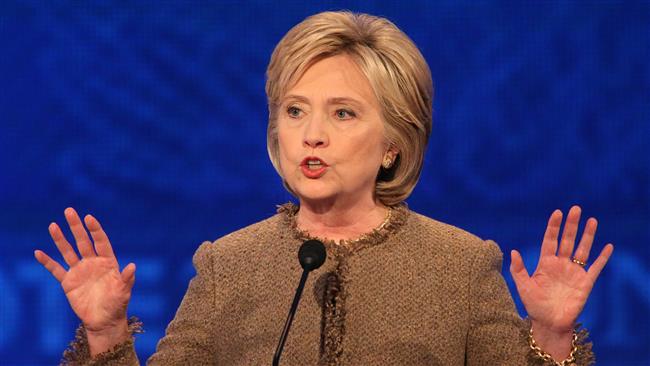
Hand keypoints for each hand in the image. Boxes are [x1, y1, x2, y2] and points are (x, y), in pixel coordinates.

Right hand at [34, 208, 135, 332]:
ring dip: (60, 239)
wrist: (104, 320)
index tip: (89, 218)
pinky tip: (38, 253)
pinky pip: (56, 270)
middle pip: (83, 241)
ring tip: (52, 225)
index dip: (95, 230)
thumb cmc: (117, 305)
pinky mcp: (69, 282)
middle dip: (76, 226)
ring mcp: (80, 271)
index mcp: (107, 262)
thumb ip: (127, 279)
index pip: (101, 241)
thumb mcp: (124, 292)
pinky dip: (47, 262)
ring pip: (68, 252)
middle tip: (69, 210)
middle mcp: (93, 263)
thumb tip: (132, 266)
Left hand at [510, 206, 613, 332]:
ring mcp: (574, 272)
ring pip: (582, 249)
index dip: (554, 226)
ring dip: (587, 235)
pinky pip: (596, 268)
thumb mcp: (523, 286)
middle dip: (571, 225)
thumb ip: (518, 269)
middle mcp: (561, 264)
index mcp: (545, 263)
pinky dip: (602, 258)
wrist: (549, 323)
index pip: (550, 240)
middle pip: (567, 240)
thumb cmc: (534, 305)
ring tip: (592, 220)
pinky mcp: (585, 283)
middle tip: (576, 208)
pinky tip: (608, 246)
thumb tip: (513, 251)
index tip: (557, 212)